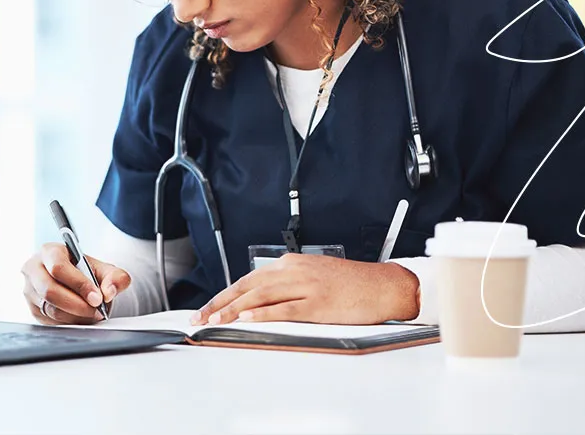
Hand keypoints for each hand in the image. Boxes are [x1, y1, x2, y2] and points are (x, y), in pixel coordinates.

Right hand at [21, 242, 130, 324]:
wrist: (79, 283)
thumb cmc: (89, 273)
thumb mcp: (107, 270)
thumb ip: (116, 277)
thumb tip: (108, 292)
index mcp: (50, 251)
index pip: (59, 268)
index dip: (79, 284)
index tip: (97, 298)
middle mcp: (34, 269)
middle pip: (50, 291)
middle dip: (77, 304)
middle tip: (96, 310)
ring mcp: (30, 290)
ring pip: (50, 309)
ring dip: (75, 316)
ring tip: (92, 314)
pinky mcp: (33, 309)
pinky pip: (50, 321)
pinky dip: (69, 322)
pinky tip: (81, 318)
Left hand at [190, 254, 419, 325]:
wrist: (383, 286)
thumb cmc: (351, 285)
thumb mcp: (314, 275)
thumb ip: (288, 283)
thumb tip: (261, 299)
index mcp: (291, 263)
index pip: (249, 279)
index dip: (225, 294)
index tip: (208, 308)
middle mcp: (294, 270)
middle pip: (248, 286)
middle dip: (221, 302)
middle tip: (201, 317)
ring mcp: (306, 286)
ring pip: (261, 296)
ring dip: (234, 309)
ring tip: (215, 320)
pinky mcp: (318, 303)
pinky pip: (285, 308)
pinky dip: (263, 313)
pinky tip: (247, 319)